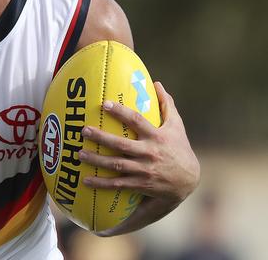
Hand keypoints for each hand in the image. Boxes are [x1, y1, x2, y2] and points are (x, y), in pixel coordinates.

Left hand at [78, 81, 199, 233]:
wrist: (188, 180)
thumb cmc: (179, 148)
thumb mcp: (176, 126)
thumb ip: (166, 105)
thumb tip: (156, 83)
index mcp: (157, 136)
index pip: (137, 121)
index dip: (121, 112)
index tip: (105, 104)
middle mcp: (149, 153)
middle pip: (122, 145)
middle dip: (101, 138)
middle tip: (83, 130)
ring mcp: (144, 170)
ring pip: (117, 165)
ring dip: (97, 160)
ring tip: (80, 154)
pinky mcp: (140, 184)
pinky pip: (118, 185)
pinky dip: (102, 184)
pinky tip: (86, 180)